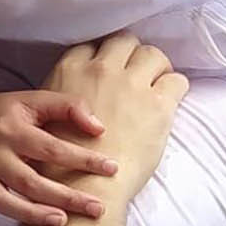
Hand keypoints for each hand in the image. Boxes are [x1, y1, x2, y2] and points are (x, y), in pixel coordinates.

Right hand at [0, 89, 120, 225]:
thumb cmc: (0, 111)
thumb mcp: (31, 99)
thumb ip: (68, 106)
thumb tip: (99, 130)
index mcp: (12, 130)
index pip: (52, 149)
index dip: (83, 160)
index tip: (112, 169)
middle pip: (31, 182)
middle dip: (66, 197)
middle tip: (97, 209)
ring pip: (4, 202)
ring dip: (32, 215)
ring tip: (62, 222)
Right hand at [40, 33, 187, 197]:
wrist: (84, 184)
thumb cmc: (60, 159)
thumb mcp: (47, 115)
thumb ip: (63, 93)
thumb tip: (79, 90)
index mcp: (70, 70)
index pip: (93, 45)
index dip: (104, 56)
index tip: (109, 70)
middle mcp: (102, 69)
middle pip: (124, 41)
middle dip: (131, 54)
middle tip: (135, 73)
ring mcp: (132, 84)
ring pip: (154, 54)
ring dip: (156, 67)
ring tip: (155, 85)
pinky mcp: (158, 104)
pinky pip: (178, 80)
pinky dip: (175, 87)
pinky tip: (169, 100)